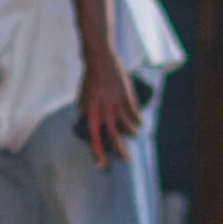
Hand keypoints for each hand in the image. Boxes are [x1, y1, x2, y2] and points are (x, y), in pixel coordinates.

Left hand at [77, 47, 142, 167]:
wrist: (99, 58)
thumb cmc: (90, 78)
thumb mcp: (83, 96)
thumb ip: (86, 111)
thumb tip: (87, 122)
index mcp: (90, 111)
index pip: (93, 137)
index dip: (97, 152)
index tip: (101, 165)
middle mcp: (103, 109)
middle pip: (113, 135)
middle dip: (120, 150)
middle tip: (125, 159)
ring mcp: (116, 103)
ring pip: (127, 126)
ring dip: (131, 133)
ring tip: (134, 135)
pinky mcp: (126, 95)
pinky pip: (134, 113)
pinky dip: (137, 120)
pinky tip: (140, 123)